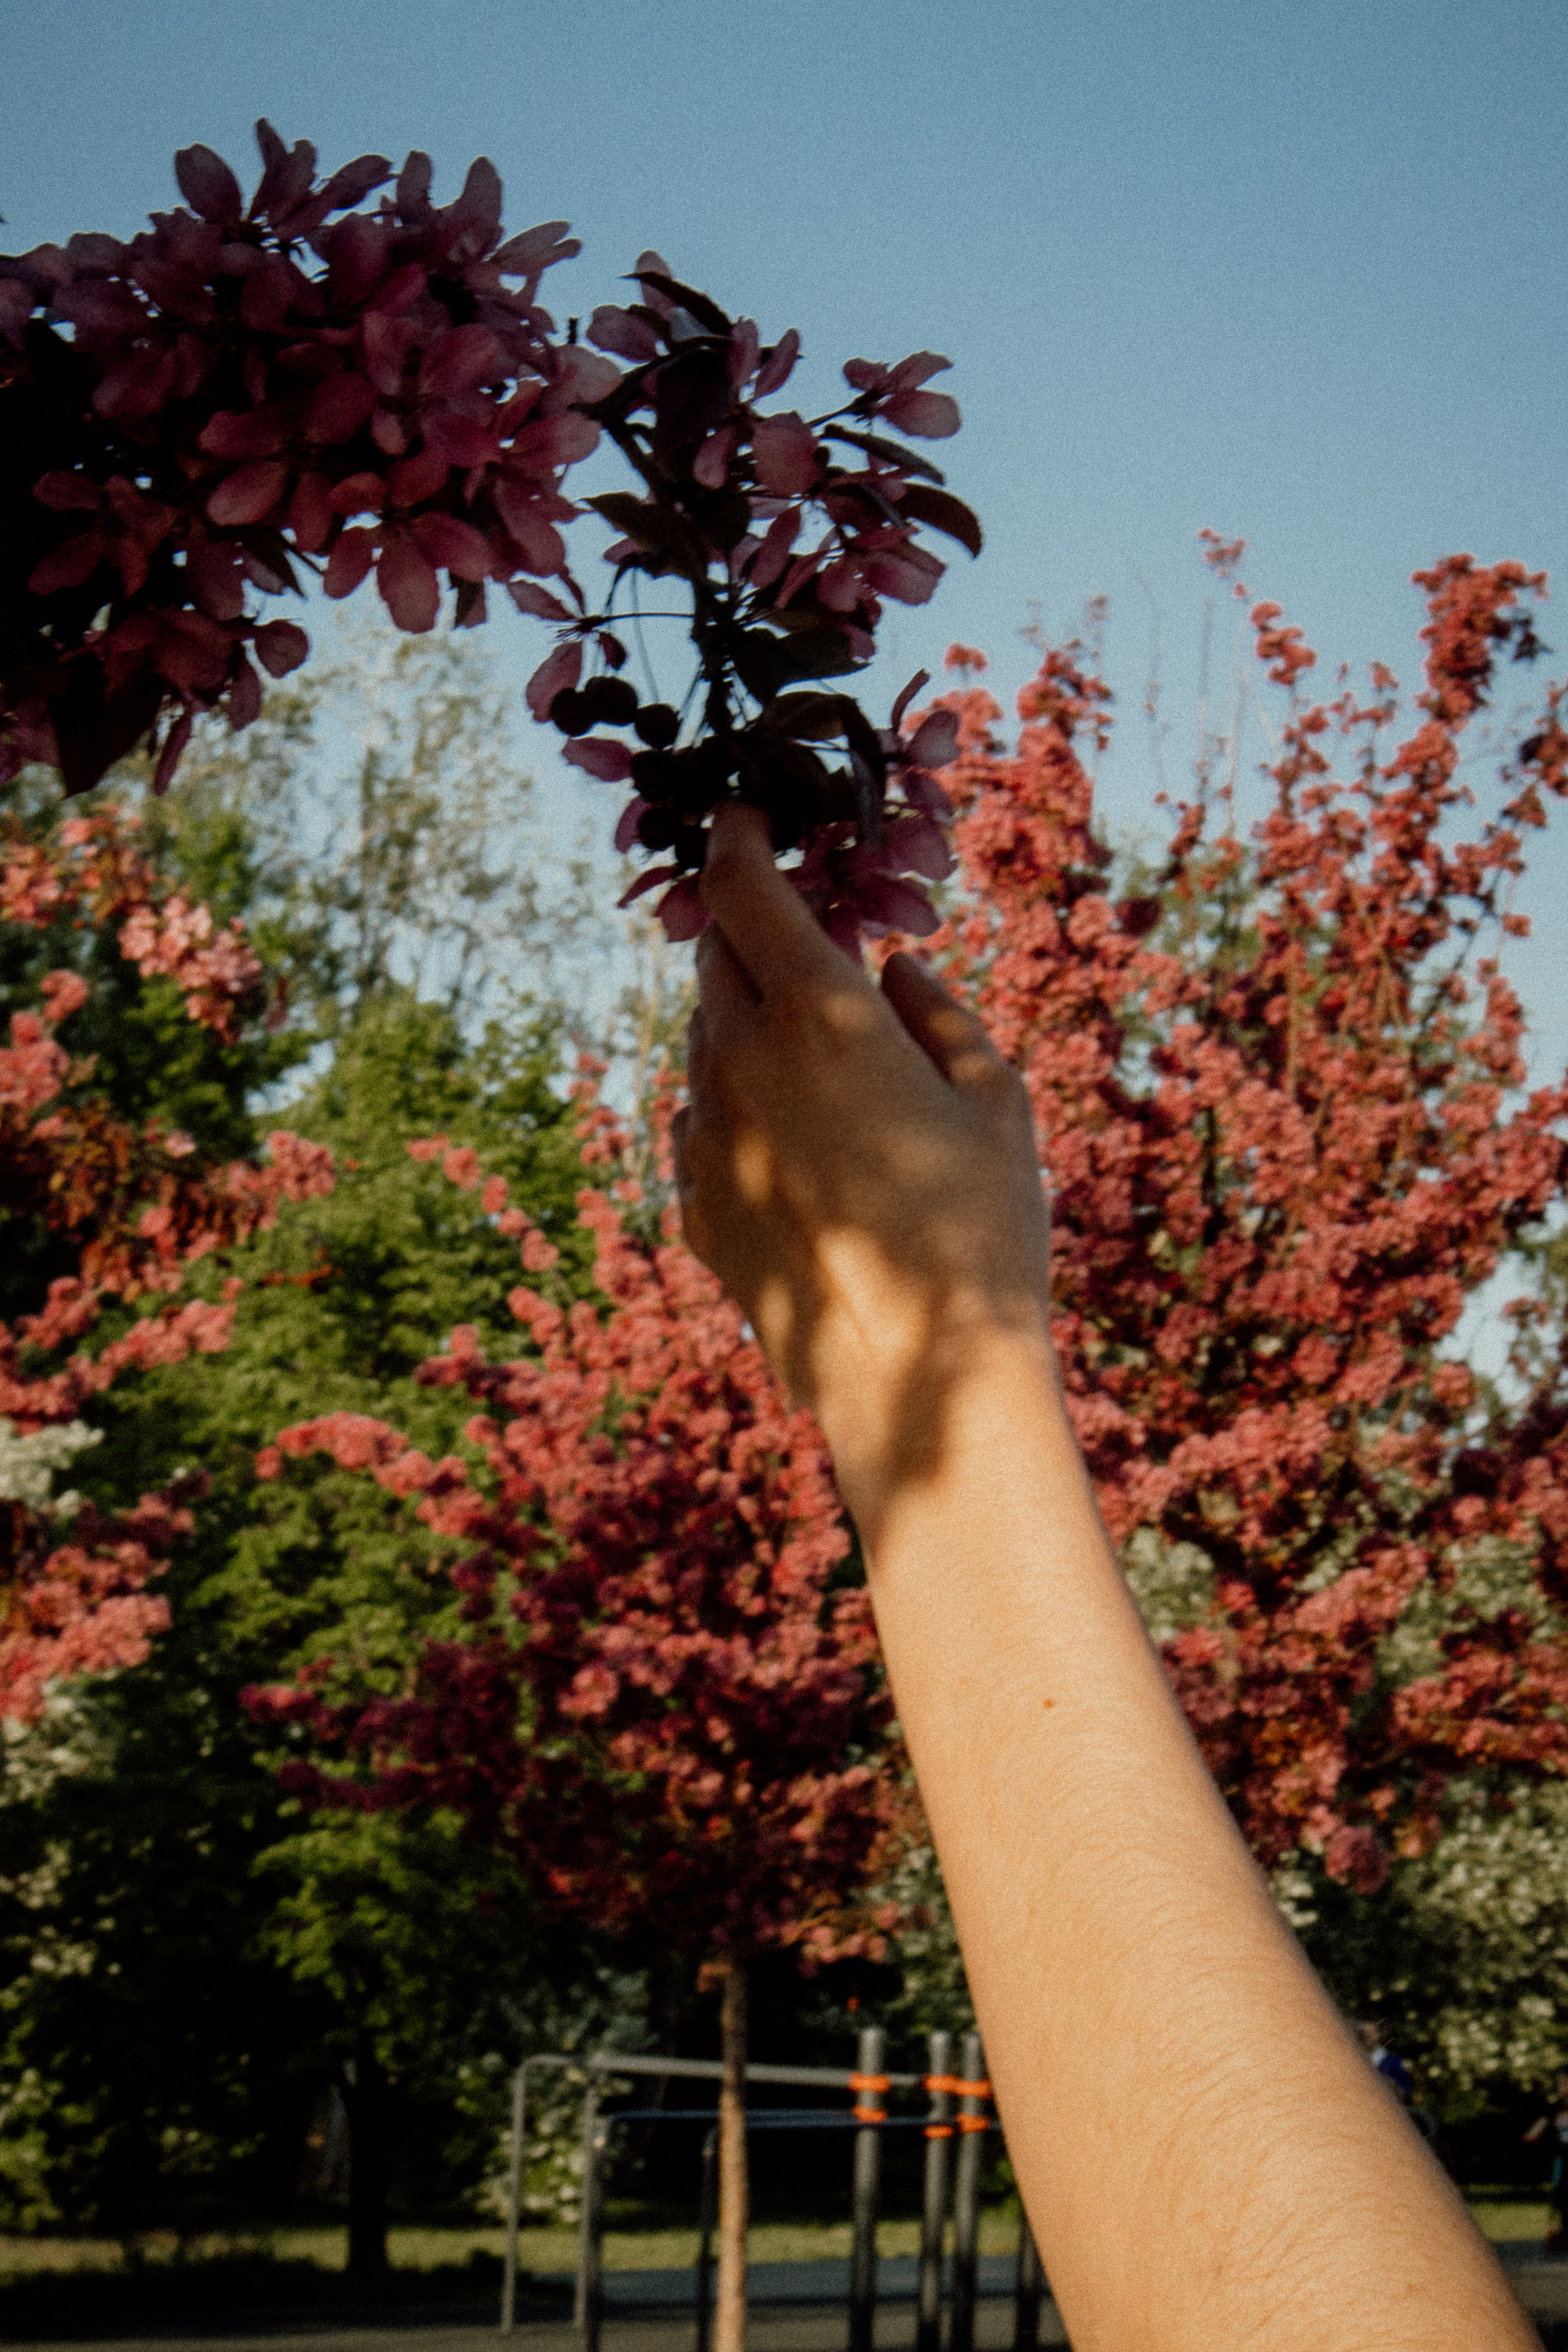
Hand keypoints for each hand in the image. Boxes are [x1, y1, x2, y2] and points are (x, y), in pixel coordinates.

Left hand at [673, 804, 1054, 1540]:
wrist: (920, 1386)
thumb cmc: (983, 1232)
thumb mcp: (997, 1102)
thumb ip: (939, 1010)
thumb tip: (893, 962)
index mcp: (820, 1018)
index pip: (744, 886)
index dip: (737, 835)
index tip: (742, 812)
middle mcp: (742, 1065)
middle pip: (716, 957)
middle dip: (752, 931)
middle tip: (805, 938)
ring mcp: (706, 1140)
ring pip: (706, 1041)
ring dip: (749, 1025)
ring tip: (824, 1066)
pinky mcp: (696, 1207)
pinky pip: (704, 1125)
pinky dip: (739, 1108)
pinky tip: (804, 1150)